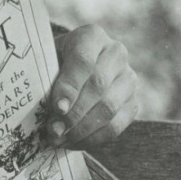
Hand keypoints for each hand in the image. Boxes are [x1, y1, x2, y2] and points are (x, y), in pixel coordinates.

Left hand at [46, 25, 138, 149]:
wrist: (75, 65)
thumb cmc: (56, 62)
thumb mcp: (48, 59)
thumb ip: (47, 76)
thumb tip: (51, 110)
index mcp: (92, 36)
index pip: (83, 61)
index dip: (70, 86)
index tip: (57, 108)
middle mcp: (116, 54)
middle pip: (98, 87)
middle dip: (73, 114)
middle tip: (53, 131)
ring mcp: (128, 78)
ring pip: (109, 108)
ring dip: (82, 129)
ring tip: (60, 140)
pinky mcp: (133, 102)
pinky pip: (117, 125)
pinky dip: (94, 138)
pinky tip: (74, 143)